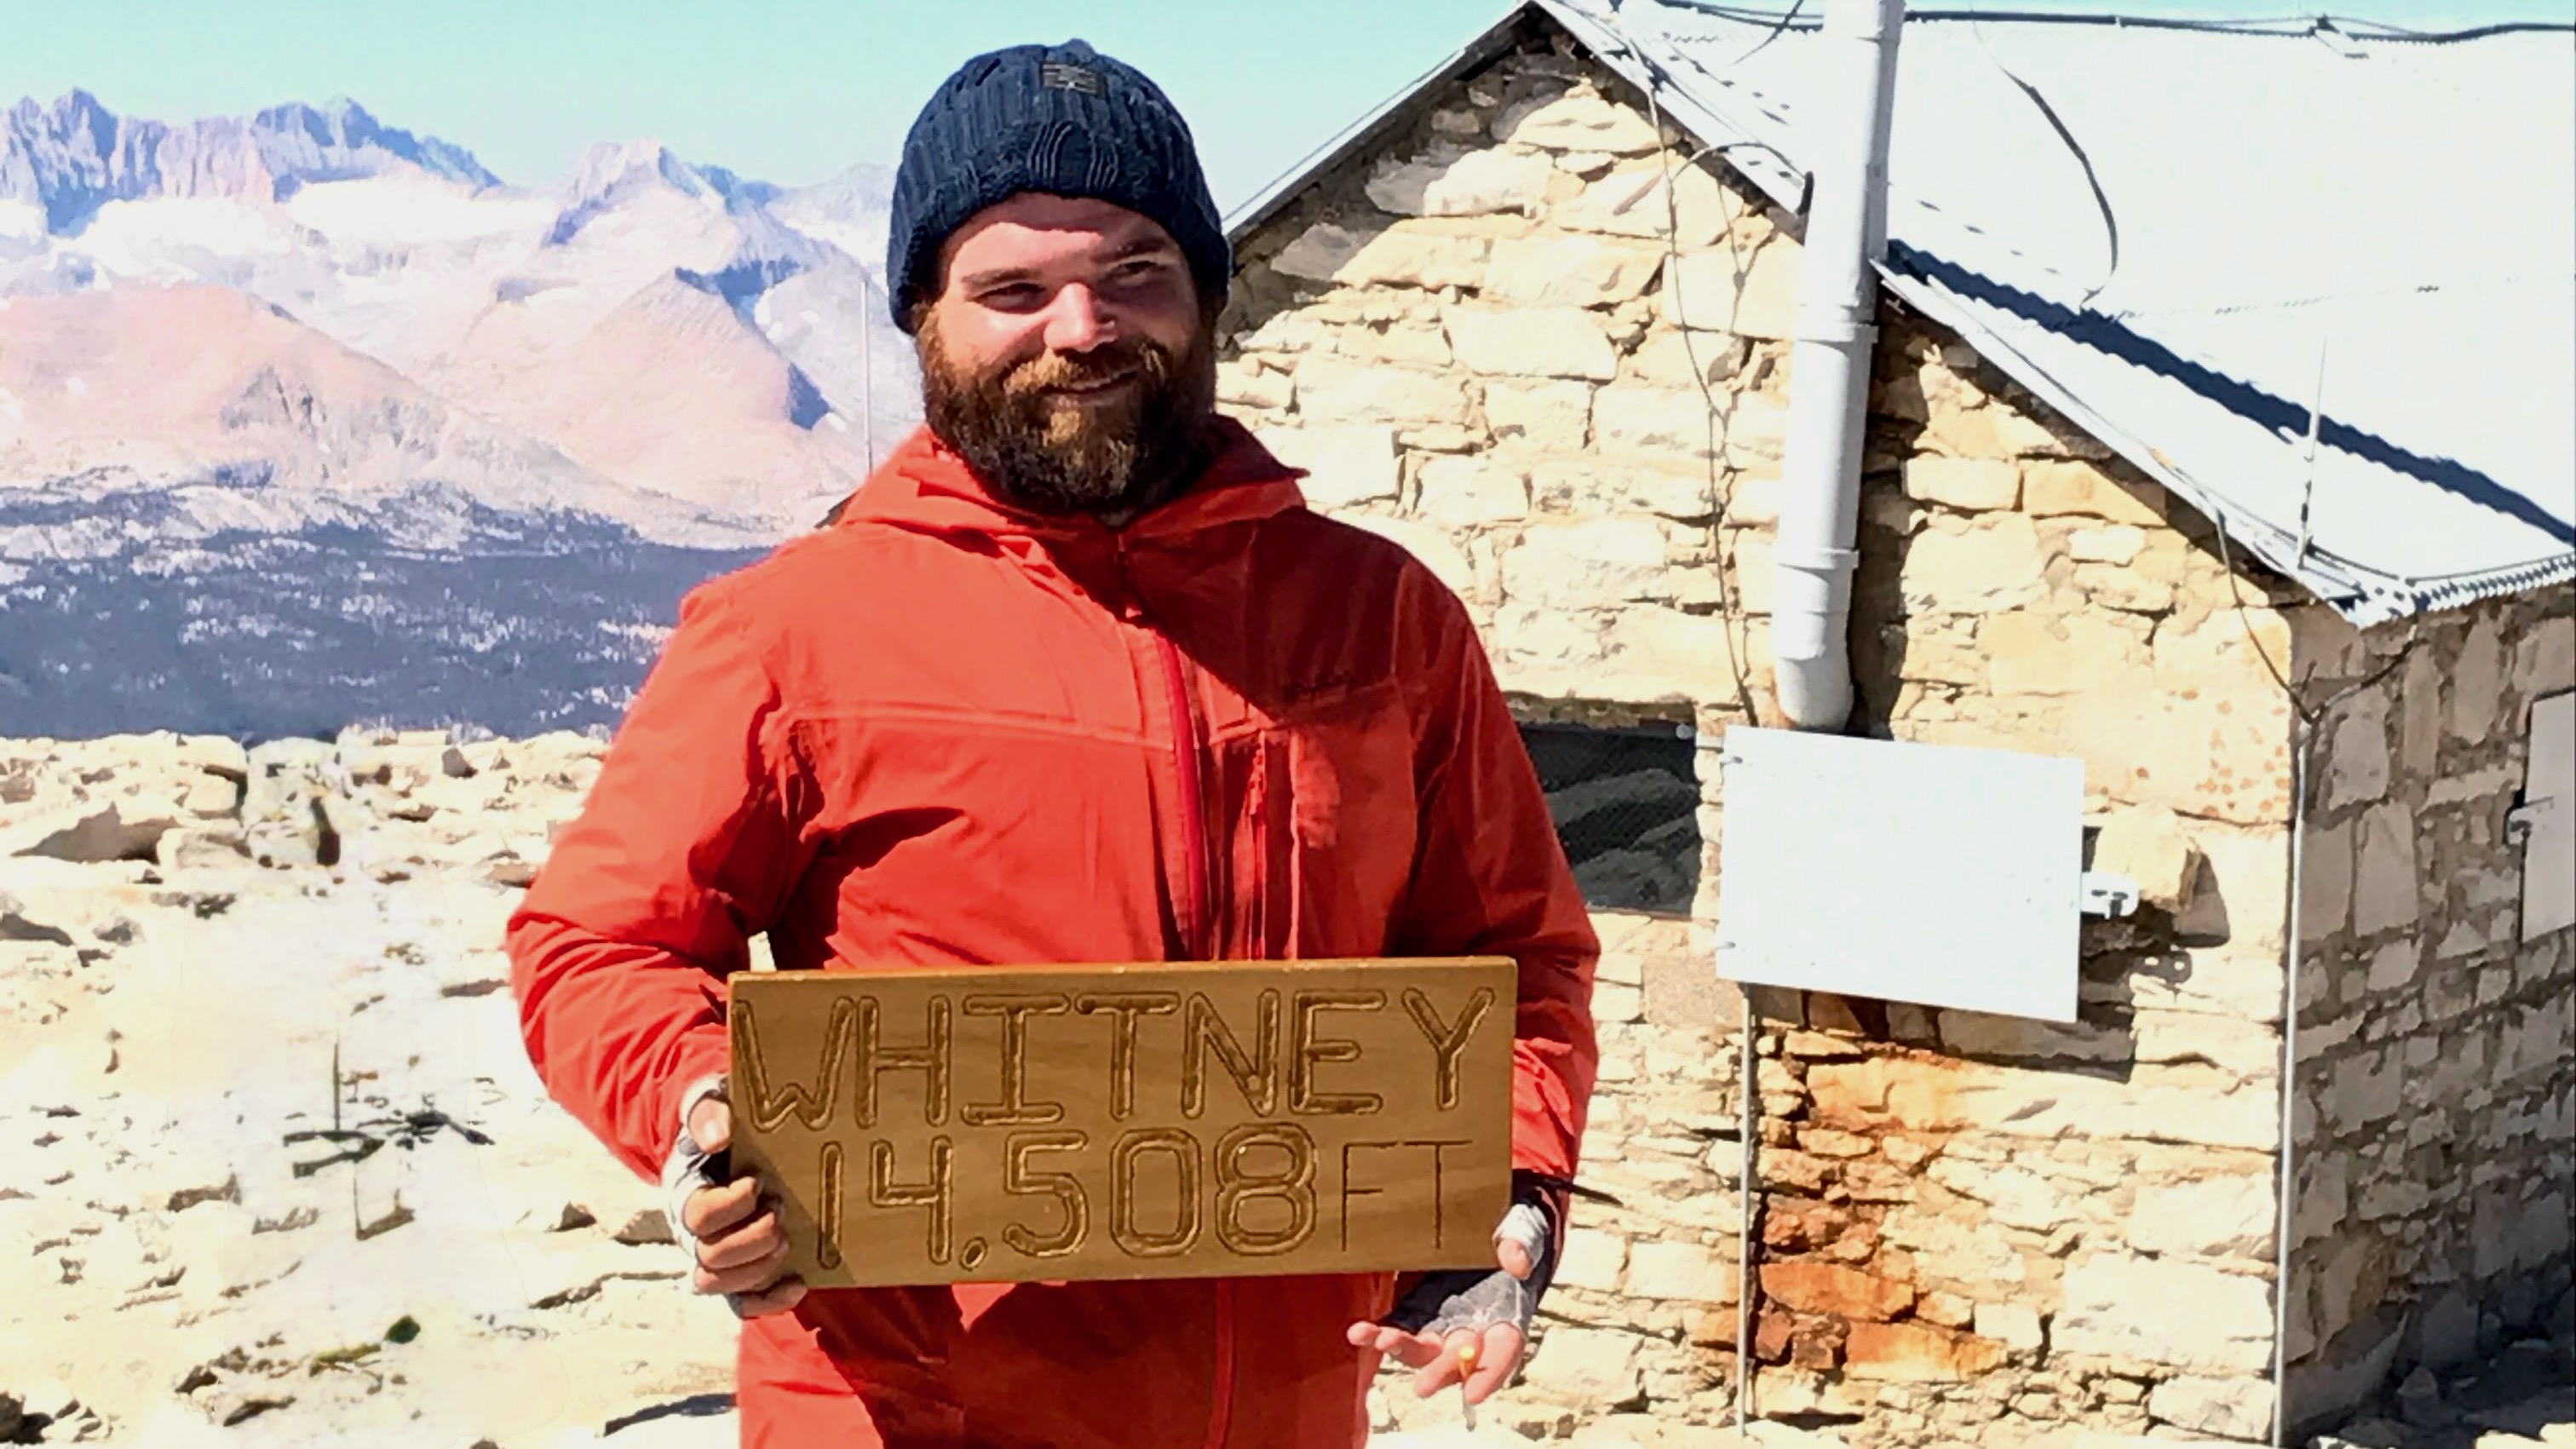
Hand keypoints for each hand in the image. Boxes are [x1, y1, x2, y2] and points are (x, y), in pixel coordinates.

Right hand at [676, 1094, 805, 1317]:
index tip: (757, 1182)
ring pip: (720, 1284)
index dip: (731, 1206)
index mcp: (685, 1192)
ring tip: (787, 1240)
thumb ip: (709, 1113)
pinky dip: (769, 1301)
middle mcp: (691, 1231)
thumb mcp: (710, 1103)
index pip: (699, 1216)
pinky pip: (741, 1303)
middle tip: (781, 1209)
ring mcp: (712, 1254)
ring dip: (759, 1267)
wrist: (724, 1135)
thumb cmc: (721, 1120)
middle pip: (710, 1257)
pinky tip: (797, 1284)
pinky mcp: (736, 1271)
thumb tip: (719, 1136)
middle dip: (753, 1238)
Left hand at [1342, 1230, 1541, 1405]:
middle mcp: (1472, 1328)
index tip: (1474, 1394)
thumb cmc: (1511, 1231)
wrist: (1484, 1224)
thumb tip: (1516, 1262)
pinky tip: (1359, 1332)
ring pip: (1422, 1348)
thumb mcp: (1523, 1229)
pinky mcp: (1414, 1309)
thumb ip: (1521, 1243)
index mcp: (1506, 1315)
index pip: (1503, 1351)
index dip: (1491, 1373)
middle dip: (1440, 1372)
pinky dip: (1376, 1333)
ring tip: (1382, 1340)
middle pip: (1457, 1359)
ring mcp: (1440, 1322)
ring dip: (1402, 1349)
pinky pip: (1396, 1326)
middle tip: (1423, 1386)